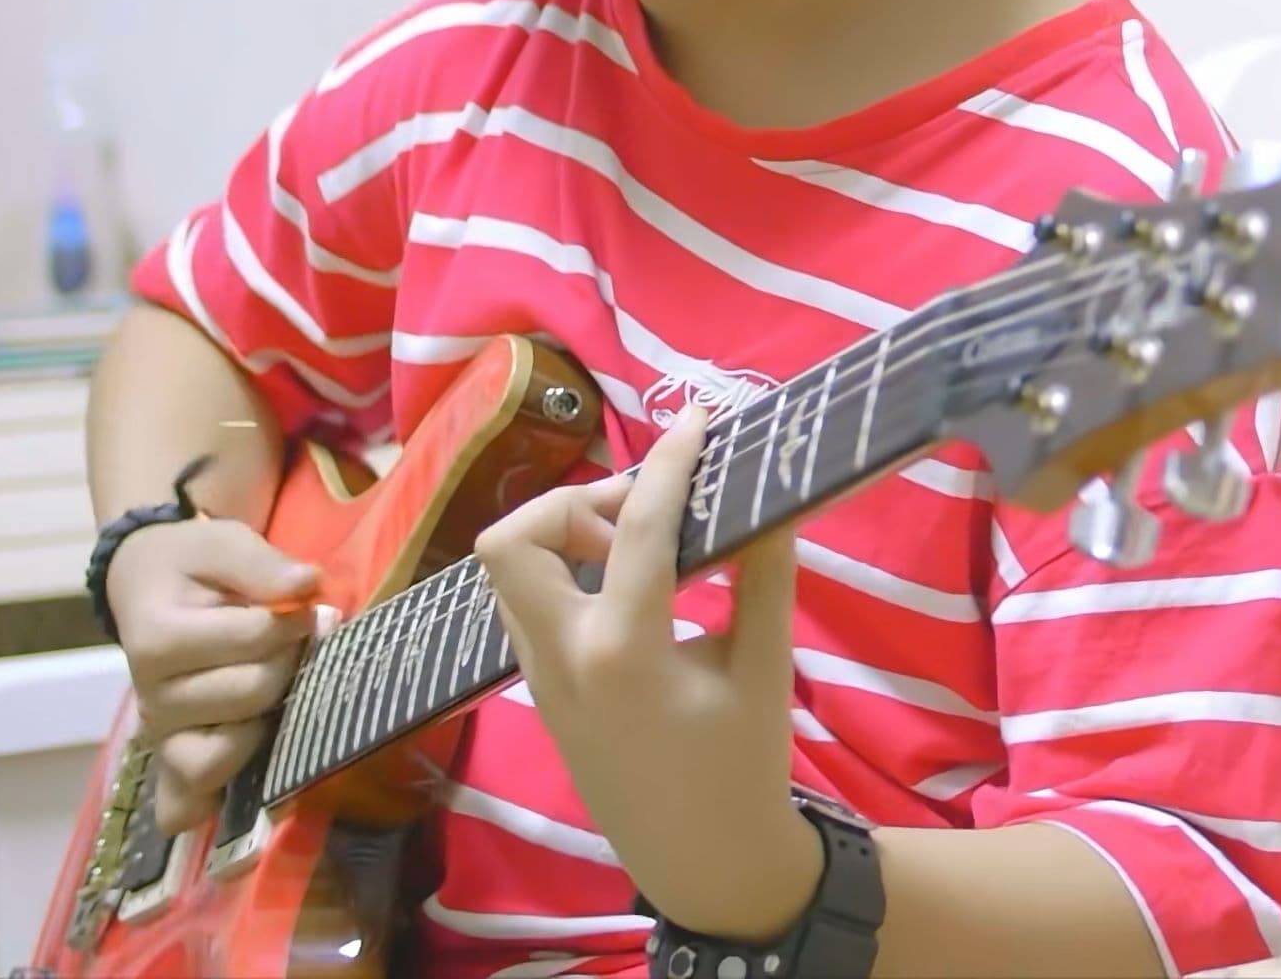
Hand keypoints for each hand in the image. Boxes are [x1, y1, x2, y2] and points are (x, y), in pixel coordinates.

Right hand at [101, 514, 318, 832]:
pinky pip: (185, 805)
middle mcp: (151, 698)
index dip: (293, 620)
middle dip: (286, 664)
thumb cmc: (193, 566)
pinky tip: (250, 783)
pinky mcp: (172, 764)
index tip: (298, 606)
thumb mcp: (222, 543)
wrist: (152, 586)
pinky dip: (214, 803)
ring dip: (264, 723)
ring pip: (221, 757)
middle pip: (251, 695)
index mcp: (155, 639)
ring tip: (270, 691)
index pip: (253, 639)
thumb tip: (306, 586)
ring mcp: (161, 737)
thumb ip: (262, 563)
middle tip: (283, 646)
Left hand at [473, 413, 823, 941]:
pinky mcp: (540, 691)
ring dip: (563, 536)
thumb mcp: (766, 667)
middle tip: (643, 509)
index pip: (632, 527)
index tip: (697, 421)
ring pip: (509, 573)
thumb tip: (771, 499)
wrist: (703, 859)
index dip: (668, 463)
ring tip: (639, 541)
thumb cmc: (744, 765)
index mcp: (622, 650)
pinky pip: (528, 605)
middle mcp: (560, 657)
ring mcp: (539, 677)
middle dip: (572, 503)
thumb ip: (765, 575)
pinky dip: (567, 572)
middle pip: (513, 540)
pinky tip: (629, 583)